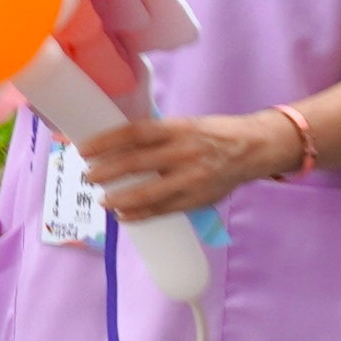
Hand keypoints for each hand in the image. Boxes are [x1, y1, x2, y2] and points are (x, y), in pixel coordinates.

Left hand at [74, 108, 284, 218]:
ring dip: (119, 198)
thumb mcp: (188, 125)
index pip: (134, 134)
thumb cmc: (215, 135)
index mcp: (180, 128)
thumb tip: (114, 148)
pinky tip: (124, 214)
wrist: (256, 149)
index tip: (84, 150)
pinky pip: (163, 209)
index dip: (106, 142)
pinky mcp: (199, 198)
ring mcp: (193, 177)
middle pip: (136, 163)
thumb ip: (157, 137)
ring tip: (103, 200)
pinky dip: (139, 214)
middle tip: (89, 176)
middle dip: (106, 172)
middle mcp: (186, 152)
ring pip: (147, 192)